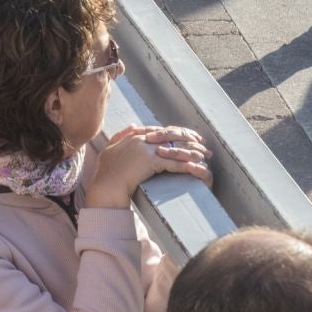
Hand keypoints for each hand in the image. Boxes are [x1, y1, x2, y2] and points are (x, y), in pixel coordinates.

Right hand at [83, 126, 210, 209]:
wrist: (106, 185)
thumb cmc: (106, 172)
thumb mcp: (110, 150)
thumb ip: (120, 136)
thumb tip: (131, 126)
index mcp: (134, 135)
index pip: (160, 130)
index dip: (175, 132)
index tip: (186, 135)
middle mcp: (142, 139)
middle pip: (172, 135)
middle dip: (189, 139)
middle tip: (202, 143)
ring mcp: (147, 149)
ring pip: (175, 148)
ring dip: (192, 152)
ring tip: (205, 156)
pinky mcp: (151, 162)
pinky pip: (173, 162)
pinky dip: (187, 164)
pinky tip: (197, 167)